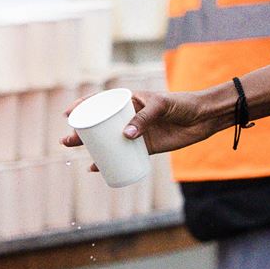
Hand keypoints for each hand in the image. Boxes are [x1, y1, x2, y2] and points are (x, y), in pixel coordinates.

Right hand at [68, 90, 211, 157]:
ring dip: (91, 148)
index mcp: (129, 100)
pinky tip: (97, 168)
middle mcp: (129, 116)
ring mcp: (136, 132)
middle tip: (66, 141)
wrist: (203, 118)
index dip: (82, 107)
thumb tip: (125, 136)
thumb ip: (144, 119)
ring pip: (108, 141)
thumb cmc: (181, 104)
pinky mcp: (145, 147)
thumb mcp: (161, 107)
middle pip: (100, 124)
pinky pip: (123, 155)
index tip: (69, 114)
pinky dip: (110, 162)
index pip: (101, 102)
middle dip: (81, 132)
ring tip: (75, 153)